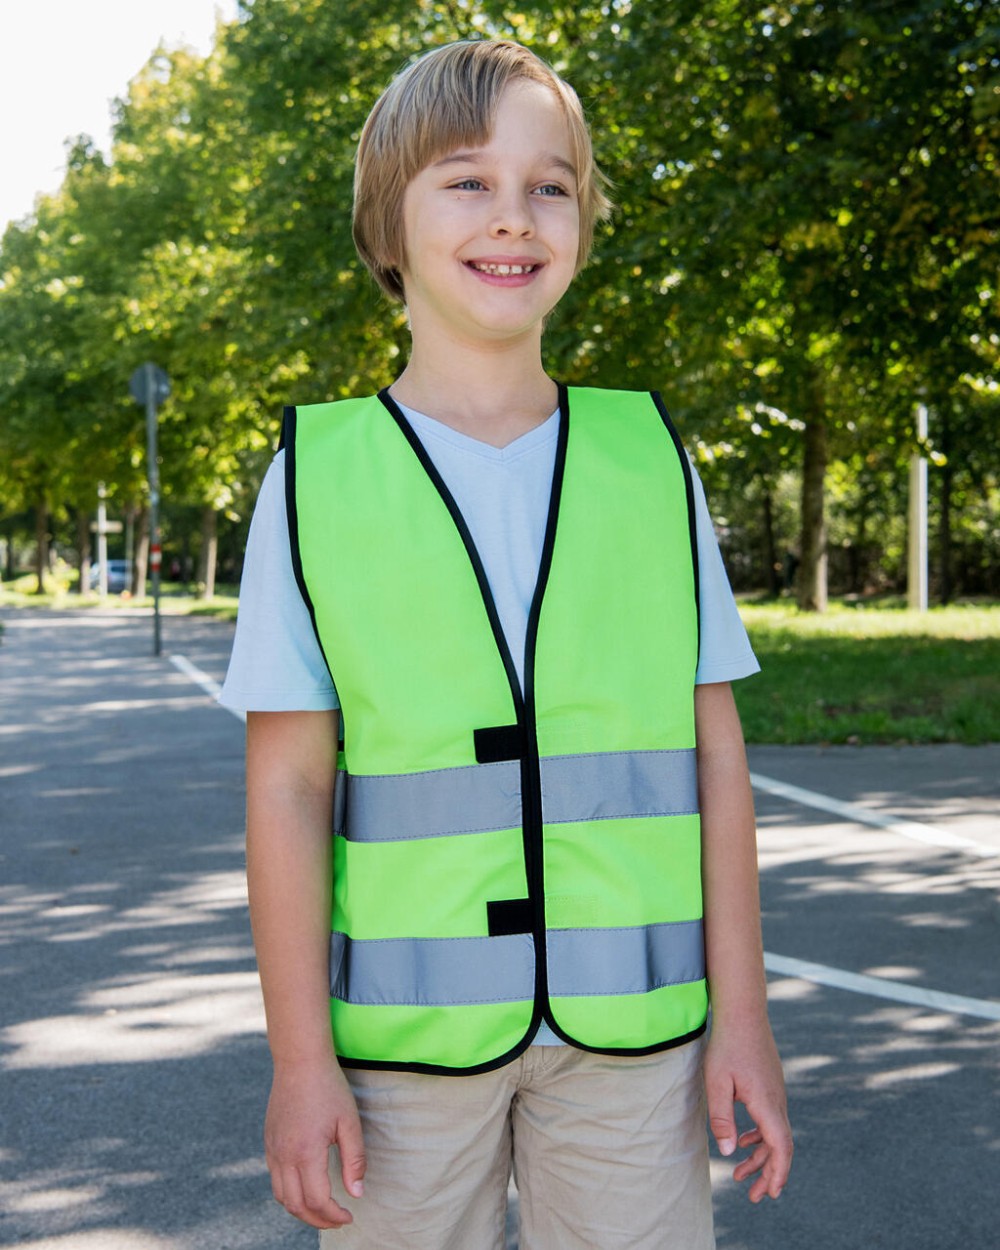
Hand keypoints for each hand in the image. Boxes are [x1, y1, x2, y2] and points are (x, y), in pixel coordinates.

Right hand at [264, 1056, 365, 1228]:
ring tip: (323, 1209)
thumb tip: (356, 1194)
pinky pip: (275, 1179)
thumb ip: (354, 1160)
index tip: (349, 1216)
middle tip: (338, 1219)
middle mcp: (284, 1156)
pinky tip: (307, 1187)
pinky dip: (289, 1193)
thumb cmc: (328, 1088)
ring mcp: (272, 1149)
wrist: (299, 1061)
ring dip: (301, 1209)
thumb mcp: (349, 1122)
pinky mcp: (268, 1142)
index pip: (317, 1200)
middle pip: (296, 1205)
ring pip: (281, 1196)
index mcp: (305, 1152)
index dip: (334, 1216)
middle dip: (318, 1220)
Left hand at [704, 1017, 792, 1202]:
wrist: (743, 1013)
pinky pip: (769, 1119)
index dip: (778, 1172)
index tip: (771, 1193)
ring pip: (774, 1133)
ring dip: (760, 1156)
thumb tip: (729, 1151)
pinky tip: (741, 1141)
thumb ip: (722, 1118)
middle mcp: (777, 1100)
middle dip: (768, 1174)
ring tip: (740, 1174)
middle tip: (755, 1196)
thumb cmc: (727, 1045)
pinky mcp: (769, 1085)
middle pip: (779, 1145)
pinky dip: (758, 1136)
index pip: (781, 1146)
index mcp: (767, 1103)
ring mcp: (775, 1092)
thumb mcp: (717, 1082)